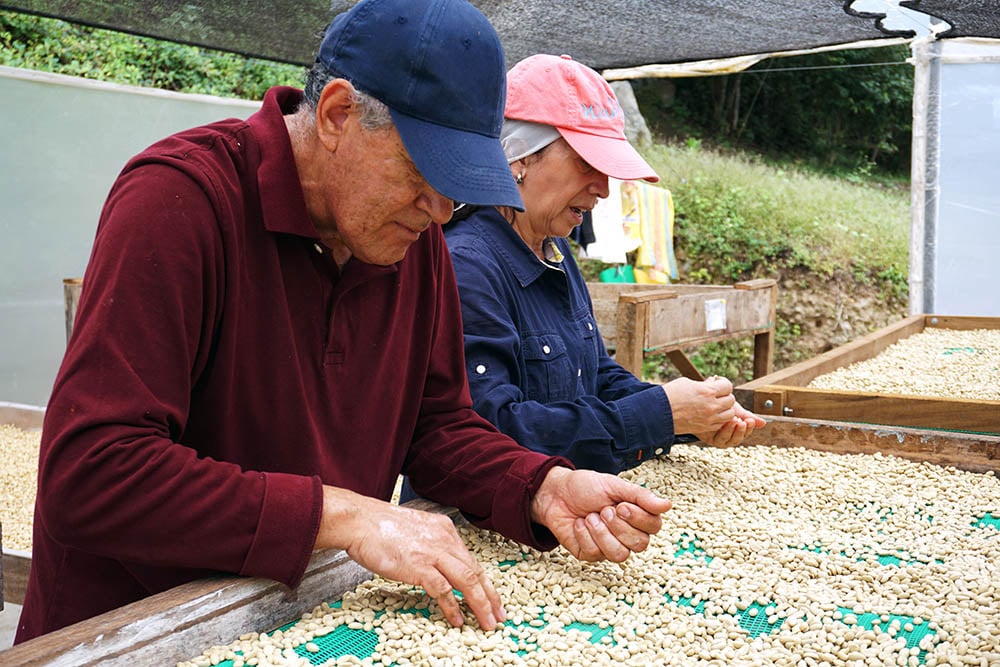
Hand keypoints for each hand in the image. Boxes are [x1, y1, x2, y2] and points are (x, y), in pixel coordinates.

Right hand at [316, 486, 504, 630]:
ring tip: (487, 623)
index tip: (492, 597)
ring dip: (480, 605)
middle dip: (491, 596)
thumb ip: (430, 545)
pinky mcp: (419, 566)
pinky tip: (457, 620)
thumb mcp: (414, 530)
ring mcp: (433, 552)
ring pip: (467, 581)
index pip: (471, 560)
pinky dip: (453, 607)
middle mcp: (444, 539)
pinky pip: (444, 591)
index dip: (484, 581)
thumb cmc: (379, 527)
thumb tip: (438, 564)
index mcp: (444, 530)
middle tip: (499, 615)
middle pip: (476, 571)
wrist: (359, 520)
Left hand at [530, 467, 671, 562]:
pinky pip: (595, 554)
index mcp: (637, 516)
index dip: (639, 519)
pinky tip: (578, 524)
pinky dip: (584, 535)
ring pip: (620, 555)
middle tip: (604, 510)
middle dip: (619, 526)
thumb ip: (640, 496)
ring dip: (601, 533)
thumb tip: (668, 505)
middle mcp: (627, 534)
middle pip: (640, 545)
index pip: (654, 527)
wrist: (555, 493)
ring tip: (590, 517)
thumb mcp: (614, 486)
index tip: (621, 505)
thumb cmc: (586, 487)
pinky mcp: (590, 554)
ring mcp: (609, 546)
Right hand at [662, 376, 736, 434]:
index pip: (728, 386)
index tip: (718, 384)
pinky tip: (710, 415)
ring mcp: (709, 418)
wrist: (658, 413)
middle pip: (731, 400)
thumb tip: (713, 383)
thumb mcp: (687, 383)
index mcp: (707, 391)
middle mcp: (711, 405)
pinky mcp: (705, 428)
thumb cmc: (670, 395)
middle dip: (725, 397)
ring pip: (730, 414)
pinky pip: (720, 424)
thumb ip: (703, 384)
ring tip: (716, 406)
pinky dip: (719, 419)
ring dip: (725, 409)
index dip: (724, 384)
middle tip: (717, 395)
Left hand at [692, 401, 767, 445]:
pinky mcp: (708, 438)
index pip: (745, 433)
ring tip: (733, 420)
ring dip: (731, 431)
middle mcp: (727, 439)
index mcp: (736, 432)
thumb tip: (764, 423)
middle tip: (742, 421)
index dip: (749, 428)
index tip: (750, 420)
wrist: (703, 402)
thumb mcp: (735, 410)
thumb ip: (748, 417)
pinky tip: (723, 422)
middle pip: (736, 440)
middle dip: (740, 431)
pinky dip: (720, 431)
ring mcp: (717, 440)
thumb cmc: (720, 407)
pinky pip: (716, 438)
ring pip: (727, 440)